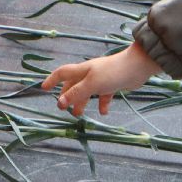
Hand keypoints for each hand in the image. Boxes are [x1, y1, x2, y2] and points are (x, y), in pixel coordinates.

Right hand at [40, 41, 162, 116]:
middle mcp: (90, 74)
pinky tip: (103, 112)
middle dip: (67, 96)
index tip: (43, 89)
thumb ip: (76, 94)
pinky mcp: (112, 84)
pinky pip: (103, 96)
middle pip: (73, 85)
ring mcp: (101, 79)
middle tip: (63, 109)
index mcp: (82, 70)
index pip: (62, 73)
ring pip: (87, 92)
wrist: (138, 67)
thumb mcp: (92, 84)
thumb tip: (60, 103)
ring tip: (79, 115)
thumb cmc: (113, 72)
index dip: (52, 80)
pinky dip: (101, 104)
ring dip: (82, 103)